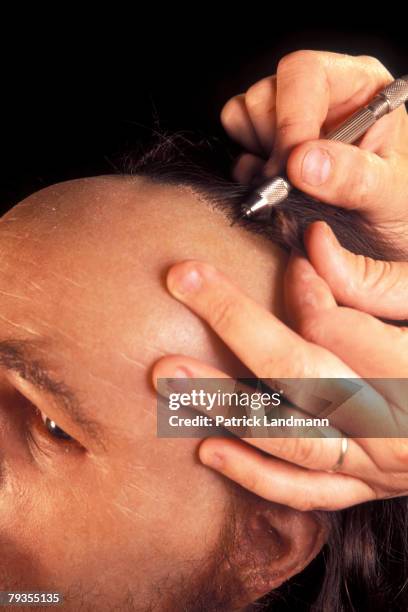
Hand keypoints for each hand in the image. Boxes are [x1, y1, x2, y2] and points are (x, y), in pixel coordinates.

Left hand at [152, 233, 407, 510]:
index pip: (339, 330)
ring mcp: (378, 469)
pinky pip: (306, 492)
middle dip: (237, 323)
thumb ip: (381, 284)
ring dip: (226, 404)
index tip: (289, 259)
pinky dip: (256, 474)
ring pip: (291, 438)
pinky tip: (207, 449)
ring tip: (169, 375)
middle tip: (184, 280)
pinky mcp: (367, 488)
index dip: (304, 290)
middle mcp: (396, 431)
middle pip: (301, 374)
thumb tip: (312, 251)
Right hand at [221, 50, 407, 240]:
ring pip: (243, 114)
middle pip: (266, 93)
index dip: (291, 121)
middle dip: (273, 144)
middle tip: (291, 186)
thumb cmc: (396, 208)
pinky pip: (234, 141)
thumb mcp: (390, 195)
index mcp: (360, 85)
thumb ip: (354, 178)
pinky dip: (248, 168)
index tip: (291, 170)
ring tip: (293, 186)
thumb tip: (302, 164)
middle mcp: (320, 93)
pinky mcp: (266, 142)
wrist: (380, 237)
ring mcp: (287, 117)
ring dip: (261, 156)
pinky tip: (277, 187)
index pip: (307, 75)